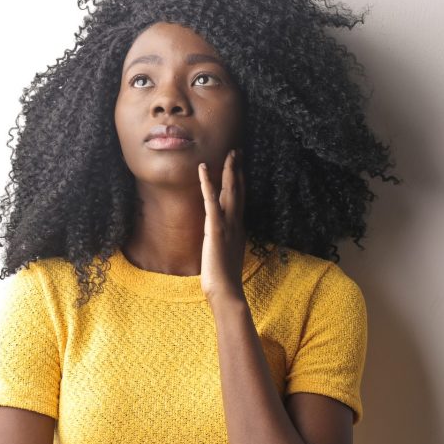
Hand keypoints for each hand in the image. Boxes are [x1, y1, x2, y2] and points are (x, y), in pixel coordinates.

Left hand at [197, 149, 248, 303]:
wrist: (226, 292)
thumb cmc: (224, 278)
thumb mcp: (226, 255)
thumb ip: (226, 243)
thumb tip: (224, 239)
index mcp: (237, 229)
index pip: (240, 200)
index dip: (240, 182)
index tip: (240, 167)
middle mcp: (236, 223)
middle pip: (238, 191)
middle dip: (237, 170)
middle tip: (237, 151)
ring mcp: (227, 225)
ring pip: (229, 192)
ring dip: (228, 171)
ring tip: (229, 153)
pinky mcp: (215, 229)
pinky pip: (211, 201)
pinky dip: (207, 183)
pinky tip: (203, 169)